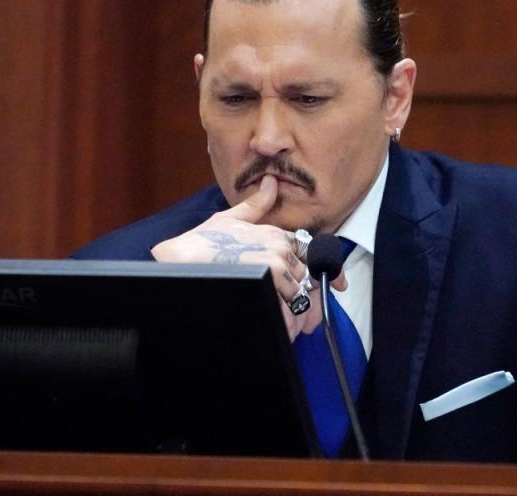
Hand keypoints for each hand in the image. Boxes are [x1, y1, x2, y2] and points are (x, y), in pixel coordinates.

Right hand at [151, 175, 345, 338]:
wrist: (179, 260)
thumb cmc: (200, 242)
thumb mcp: (229, 218)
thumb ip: (256, 205)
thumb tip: (271, 183)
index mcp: (274, 233)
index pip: (310, 252)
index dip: (325, 271)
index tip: (337, 285)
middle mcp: (280, 246)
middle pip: (307, 278)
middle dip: (307, 301)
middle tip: (305, 322)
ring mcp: (276, 264)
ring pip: (301, 295)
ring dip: (297, 316)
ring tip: (290, 330)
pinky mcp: (269, 281)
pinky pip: (289, 307)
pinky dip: (288, 322)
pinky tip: (282, 332)